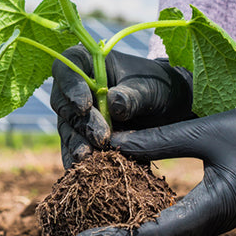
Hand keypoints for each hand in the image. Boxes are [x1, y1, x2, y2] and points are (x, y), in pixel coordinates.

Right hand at [51, 45, 193, 167]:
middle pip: (64, 103)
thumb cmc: (160, 86)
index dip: (70, 86)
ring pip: (68, 128)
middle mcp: (79, 87)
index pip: (67, 68)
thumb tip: (113, 105)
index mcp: (90, 63)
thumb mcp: (151, 88)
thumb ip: (132, 95)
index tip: (85, 106)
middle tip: (101, 138)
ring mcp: (79, 113)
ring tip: (89, 158)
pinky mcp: (84, 136)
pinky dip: (78, 161)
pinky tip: (83, 173)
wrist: (170, 106)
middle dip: (82, 122)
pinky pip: (75, 148)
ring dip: (77, 144)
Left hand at [62, 87, 235, 235]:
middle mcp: (211, 224)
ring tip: (96, 231)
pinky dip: (149, 225)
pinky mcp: (216, 208)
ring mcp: (215, 219)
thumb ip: (158, 140)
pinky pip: (176, 226)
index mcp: (211, 210)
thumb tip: (113, 142)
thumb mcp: (205, 132)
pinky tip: (131, 211)